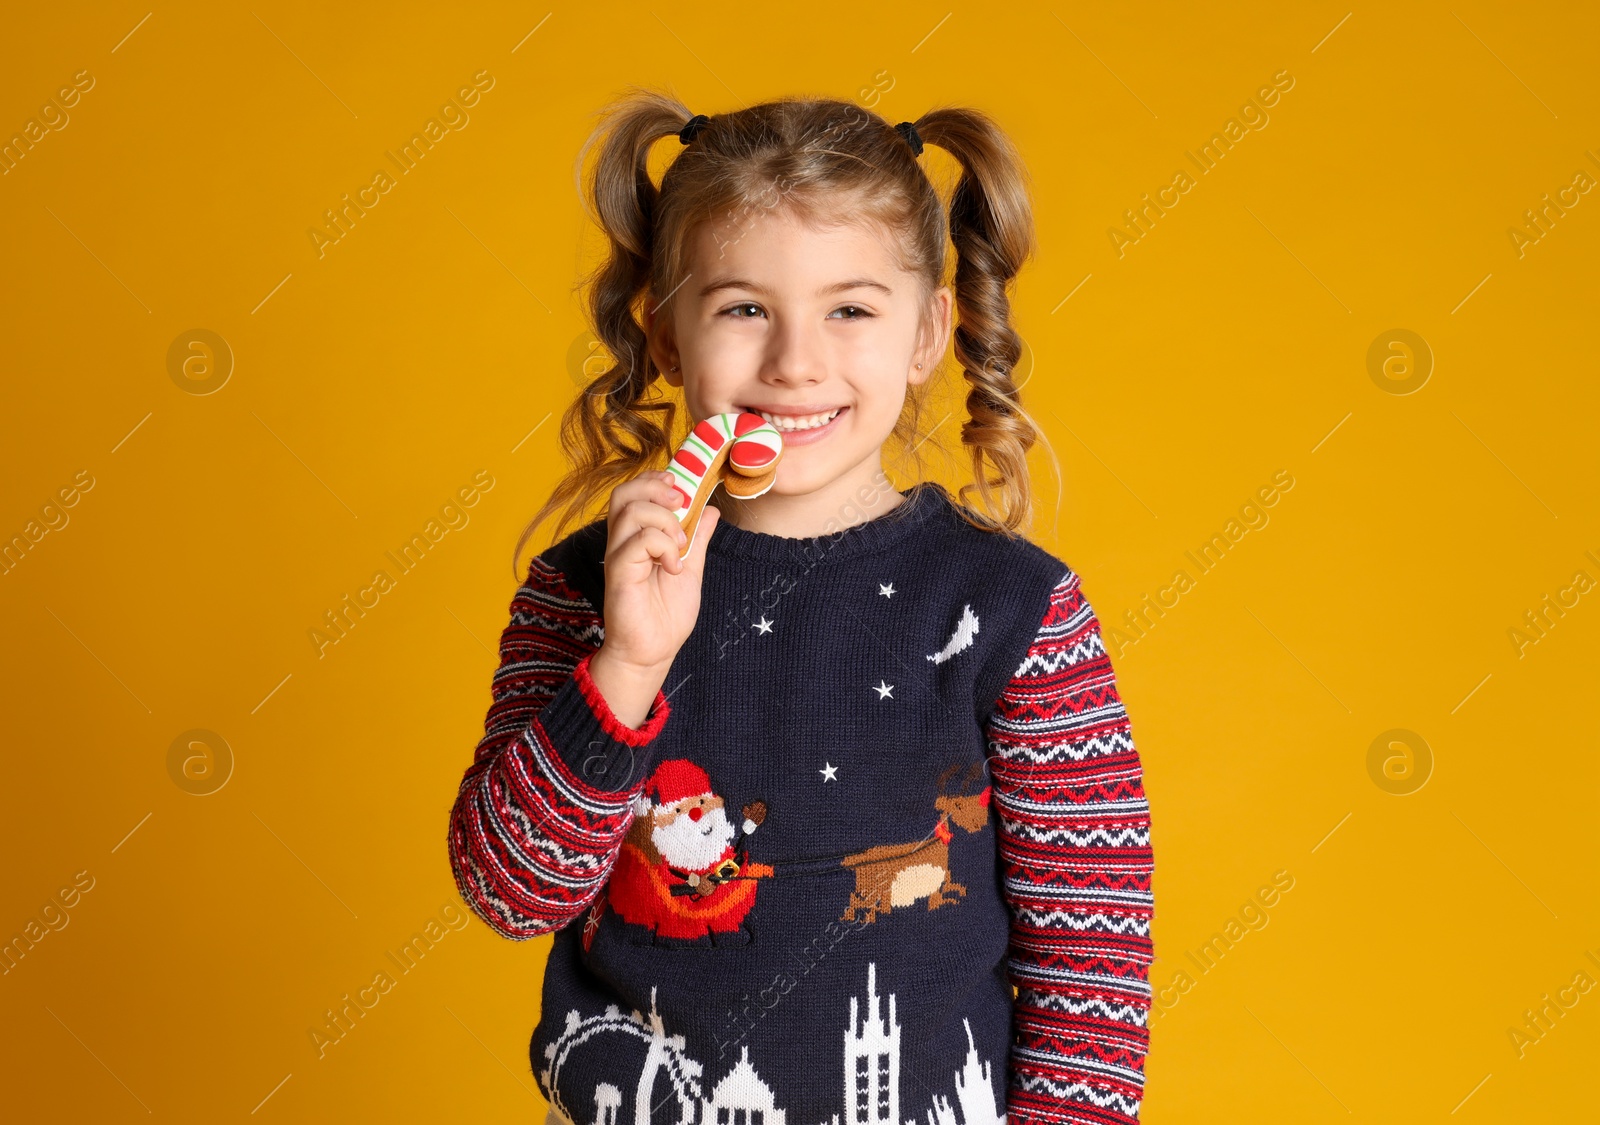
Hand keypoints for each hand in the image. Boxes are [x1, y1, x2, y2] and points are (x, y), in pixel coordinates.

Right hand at [588, 470, 718, 723]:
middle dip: (654, 487)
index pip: (633, 492)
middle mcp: (622, 543)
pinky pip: (637, 542)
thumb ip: (697, 539)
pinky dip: (662, 546)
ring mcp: (618, 557)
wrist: (655, 652)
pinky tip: (674, 567)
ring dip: (664, 519)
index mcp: (636, 538)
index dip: (653, 479)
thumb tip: (711, 510)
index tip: (679, 485)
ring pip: (629, 511)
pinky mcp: (619, 574)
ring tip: (680, 544)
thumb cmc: (666, 615)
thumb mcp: (691, 569)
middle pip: (623, 494)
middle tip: (679, 502)